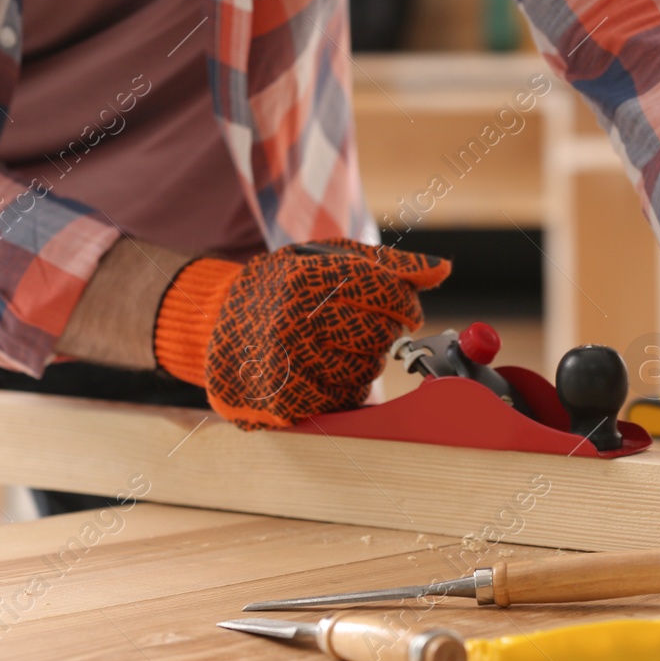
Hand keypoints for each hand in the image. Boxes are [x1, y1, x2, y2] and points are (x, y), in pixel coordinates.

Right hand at [154, 238, 449, 428]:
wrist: (216, 321)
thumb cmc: (284, 286)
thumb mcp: (328, 259)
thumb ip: (388, 265)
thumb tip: (442, 270)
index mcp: (304, 277)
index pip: (385, 292)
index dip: (405, 303)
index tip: (404, 307)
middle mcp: (291, 321)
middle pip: (379, 335)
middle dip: (384, 333)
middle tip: (364, 327)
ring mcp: (284, 364)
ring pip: (366, 371)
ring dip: (365, 362)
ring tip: (335, 345)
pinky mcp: (282, 401)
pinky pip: (343, 400)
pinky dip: (344, 387)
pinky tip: (322, 368)